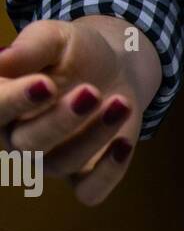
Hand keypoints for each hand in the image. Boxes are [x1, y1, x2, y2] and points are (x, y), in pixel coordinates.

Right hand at [0, 17, 159, 205]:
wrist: (113, 68)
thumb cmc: (74, 52)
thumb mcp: (54, 38)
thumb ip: (29, 48)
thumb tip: (0, 60)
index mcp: (3, 105)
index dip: (15, 101)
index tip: (47, 84)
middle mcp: (19, 139)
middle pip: (28, 144)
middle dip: (60, 121)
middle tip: (92, 92)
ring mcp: (51, 161)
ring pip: (62, 163)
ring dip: (94, 136)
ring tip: (121, 102)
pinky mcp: (84, 177)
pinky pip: (90, 192)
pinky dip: (108, 173)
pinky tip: (125, 143)